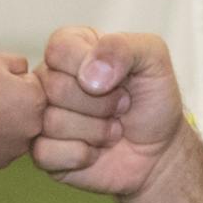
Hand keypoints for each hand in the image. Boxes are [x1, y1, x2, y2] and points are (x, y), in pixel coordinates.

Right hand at [0, 53, 44, 168]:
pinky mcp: (6, 161)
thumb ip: (20, 62)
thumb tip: (28, 72)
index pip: (33, 85)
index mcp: (37, 99)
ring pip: (17, 130)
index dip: (12, 81)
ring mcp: (21, 147)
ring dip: (6, 123)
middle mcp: (36, 126)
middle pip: (29, 110)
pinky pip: (4, 146)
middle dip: (14, 104)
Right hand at [32, 26, 184, 197]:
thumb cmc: (153, 102)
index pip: (59, 49)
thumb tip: (88, 73)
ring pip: (52, 122)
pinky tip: (95, 152)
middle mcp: (50, 78)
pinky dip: (81, 155)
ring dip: (96, 131)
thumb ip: (122, 47)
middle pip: (54, 87)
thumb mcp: (153, 58)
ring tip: (112, 130)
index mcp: (71, 47)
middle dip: (100, 104)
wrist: (160, 152)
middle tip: (120, 108)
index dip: (93, 68)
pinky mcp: (42, 151)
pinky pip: (45, 152)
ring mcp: (42, 116)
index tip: (118, 80)